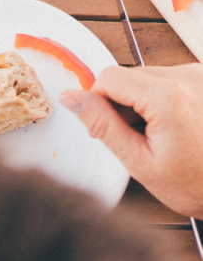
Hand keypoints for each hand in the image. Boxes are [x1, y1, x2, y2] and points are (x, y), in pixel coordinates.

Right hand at [60, 63, 202, 216]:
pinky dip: (162, 100)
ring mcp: (200, 76)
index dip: (99, 102)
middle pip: (129, 76)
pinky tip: (176, 127)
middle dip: (123, 103)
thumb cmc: (197, 184)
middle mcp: (188, 77)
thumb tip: (70, 97)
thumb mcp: (139, 161)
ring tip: (162, 135)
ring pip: (147, 77)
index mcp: (168, 96)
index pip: (108, 77)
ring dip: (143, 102)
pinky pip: (168, 80)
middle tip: (138, 139)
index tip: (111, 130)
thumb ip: (101, 124)